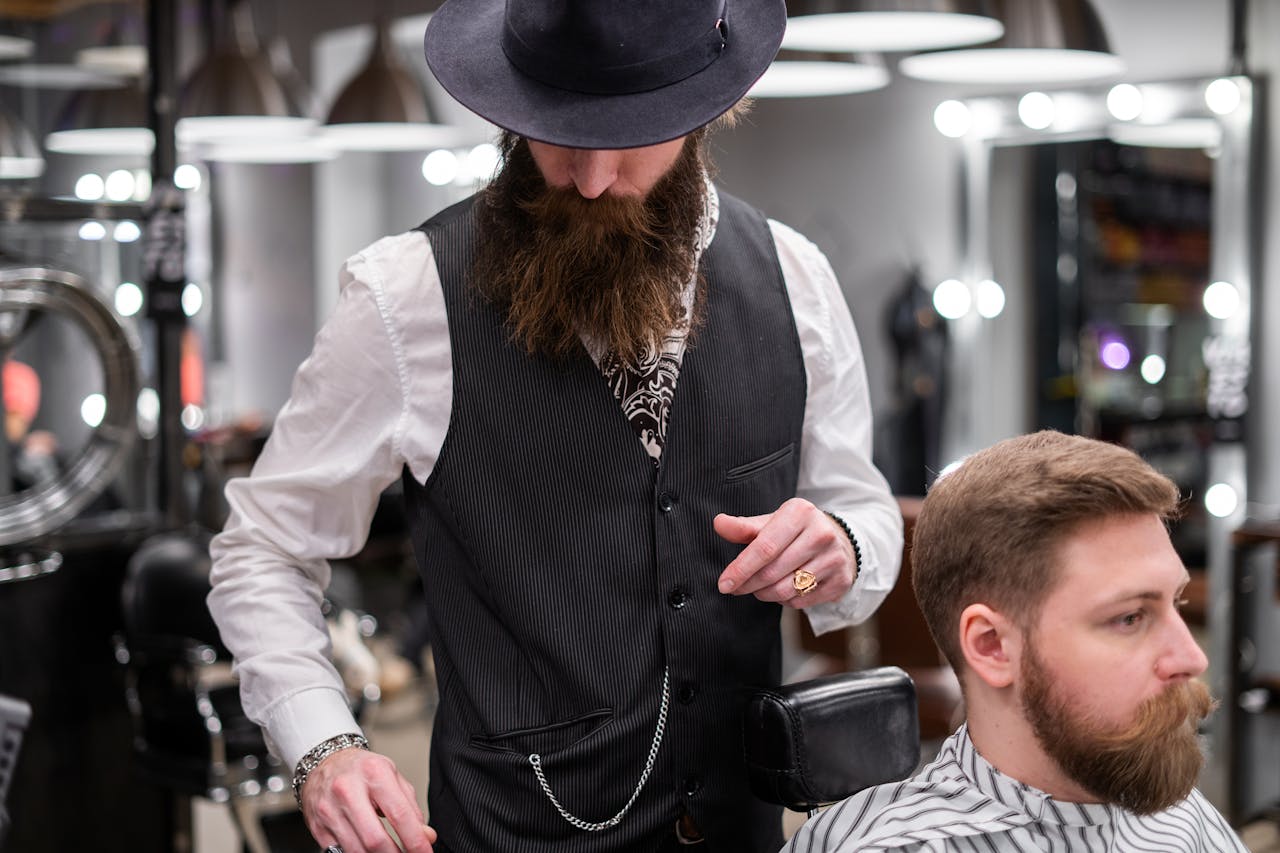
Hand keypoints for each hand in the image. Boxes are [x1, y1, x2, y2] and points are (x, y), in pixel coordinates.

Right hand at [300, 747, 436, 851]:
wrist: (325, 762)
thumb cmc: (361, 770)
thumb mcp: (391, 777)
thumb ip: (411, 807)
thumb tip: (426, 836)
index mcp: (374, 773)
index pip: (399, 815)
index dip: (415, 840)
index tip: (425, 852)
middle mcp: (348, 790)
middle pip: (375, 839)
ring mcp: (329, 809)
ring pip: (356, 850)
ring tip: (389, 852)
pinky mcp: (317, 826)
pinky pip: (339, 851)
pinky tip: (366, 849)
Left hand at [714, 498, 855, 608]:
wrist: (838, 539)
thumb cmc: (795, 531)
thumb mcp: (771, 523)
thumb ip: (744, 527)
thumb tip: (718, 523)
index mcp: (800, 513)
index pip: (765, 548)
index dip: (741, 569)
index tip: (724, 584)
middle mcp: (821, 534)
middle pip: (773, 572)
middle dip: (748, 584)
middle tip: (736, 588)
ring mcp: (834, 558)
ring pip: (786, 590)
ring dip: (765, 594)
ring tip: (759, 587)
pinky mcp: (840, 580)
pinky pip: (801, 601)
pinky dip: (785, 600)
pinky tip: (783, 588)